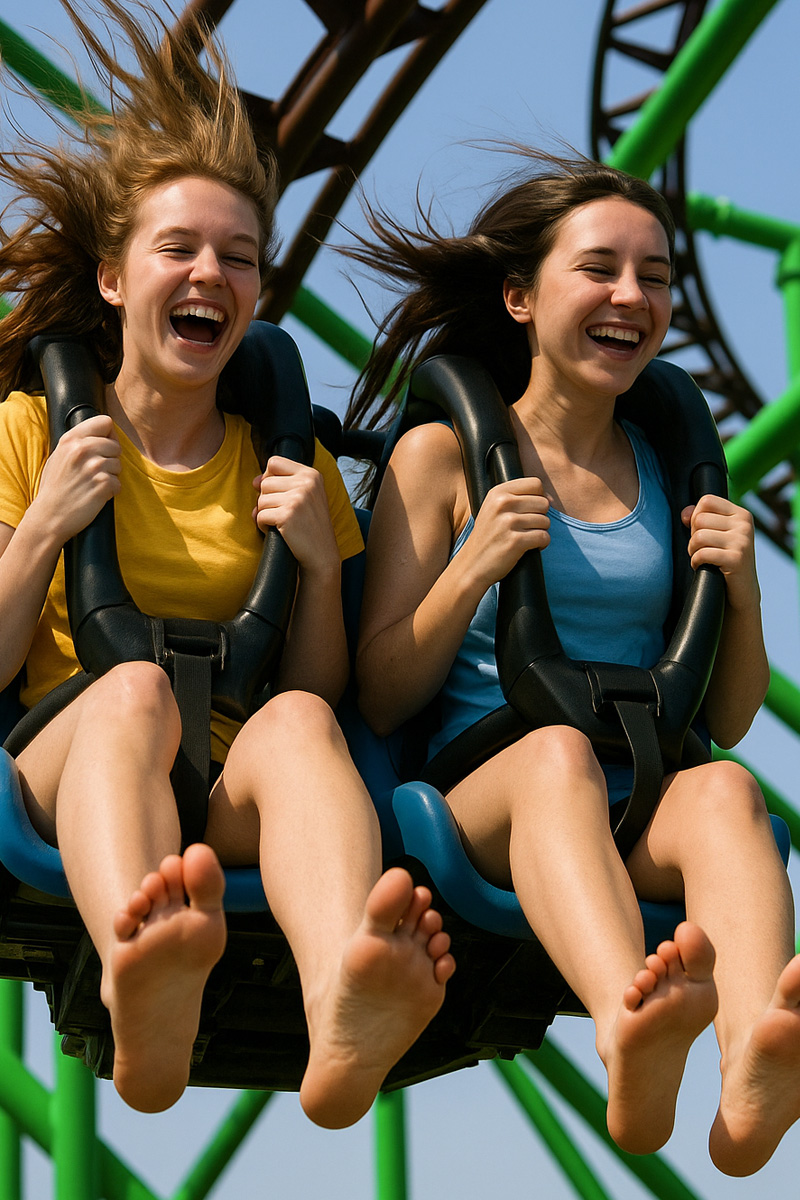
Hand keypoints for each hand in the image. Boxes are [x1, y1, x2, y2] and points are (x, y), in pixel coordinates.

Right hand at [35, 414, 120, 542]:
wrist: (50, 516)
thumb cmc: (55, 488)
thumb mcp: (59, 456)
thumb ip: (78, 442)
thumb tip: (103, 433)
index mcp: (71, 439)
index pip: (105, 422)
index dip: (107, 435)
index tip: (103, 446)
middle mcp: (83, 450)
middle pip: (116, 445)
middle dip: (110, 459)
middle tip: (94, 472)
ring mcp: (94, 467)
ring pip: (118, 465)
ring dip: (110, 476)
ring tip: (92, 484)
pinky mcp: (103, 484)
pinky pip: (118, 483)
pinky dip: (110, 492)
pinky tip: (95, 495)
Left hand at [253, 456, 338, 575]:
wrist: (322, 554)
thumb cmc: (310, 526)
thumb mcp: (306, 497)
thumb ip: (283, 483)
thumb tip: (255, 481)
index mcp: (311, 475)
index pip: (274, 462)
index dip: (268, 477)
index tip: (275, 493)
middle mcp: (306, 483)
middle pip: (265, 483)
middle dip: (267, 500)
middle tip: (281, 513)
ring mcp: (297, 498)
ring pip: (260, 500)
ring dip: (264, 514)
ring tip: (280, 523)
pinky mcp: (287, 515)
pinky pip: (259, 515)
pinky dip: (262, 526)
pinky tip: (276, 531)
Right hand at [463, 477, 549, 590]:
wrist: (471, 565)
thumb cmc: (488, 537)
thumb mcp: (493, 509)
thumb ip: (517, 498)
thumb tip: (550, 499)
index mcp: (497, 492)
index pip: (535, 484)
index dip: (540, 497)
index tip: (533, 510)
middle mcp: (502, 504)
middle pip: (543, 503)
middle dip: (541, 517)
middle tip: (527, 528)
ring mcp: (508, 522)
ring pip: (545, 521)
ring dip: (540, 532)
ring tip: (526, 538)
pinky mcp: (515, 541)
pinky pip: (544, 537)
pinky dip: (542, 544)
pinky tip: (530, 547)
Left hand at [682, 495, 759, 610]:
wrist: (742, 592)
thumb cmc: (724, 560)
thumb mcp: (717, 535)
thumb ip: (701, 519)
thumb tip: (685, 512)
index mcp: (741, 514)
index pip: (707, 500)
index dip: (696, 516)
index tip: (702, 532)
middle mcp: (744, 524)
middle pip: (699, 519)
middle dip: (693, 536)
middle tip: (702, 549)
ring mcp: (742, 541)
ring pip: (698, 536)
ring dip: (692, 550)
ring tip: (701, 558)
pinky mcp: (736, 559)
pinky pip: (701, 554)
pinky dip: (695, 562)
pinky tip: (702, 567)